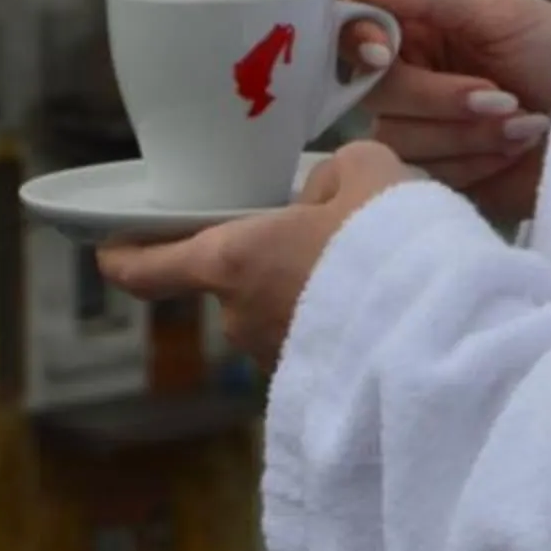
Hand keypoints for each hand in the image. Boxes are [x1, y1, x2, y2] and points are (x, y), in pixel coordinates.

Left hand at [96, 140, 415, 368]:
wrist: (443, 326)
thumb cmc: (392, 242)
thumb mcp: (365, 170)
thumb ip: (330, 176)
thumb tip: (323, 200)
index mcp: (234, 259)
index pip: (149, 269)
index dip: (124, 254)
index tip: (107, 248)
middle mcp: (239, 314)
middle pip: (236, 273)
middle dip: (269, 249)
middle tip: (328, 223)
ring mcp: (274, 354)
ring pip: (277, 302)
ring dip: (305, 282)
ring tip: (369, 261)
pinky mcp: (313, 380)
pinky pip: (311, 331)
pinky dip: (332, 314)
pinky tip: (381, 299)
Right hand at [333, 0, 550, 230]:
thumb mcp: (499, 9)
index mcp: (424, 31)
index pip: (357, 36)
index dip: (362, 47)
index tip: (384, 53)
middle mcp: (417, 81)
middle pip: (377, 94)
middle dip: (442, 98)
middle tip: (502, 95)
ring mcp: (428, 135)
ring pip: (398, 141)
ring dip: (470, 134)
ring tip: (523, 124)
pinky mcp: (445, 181)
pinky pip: (424, 180)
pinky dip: (475, 165)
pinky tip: (514, 154)